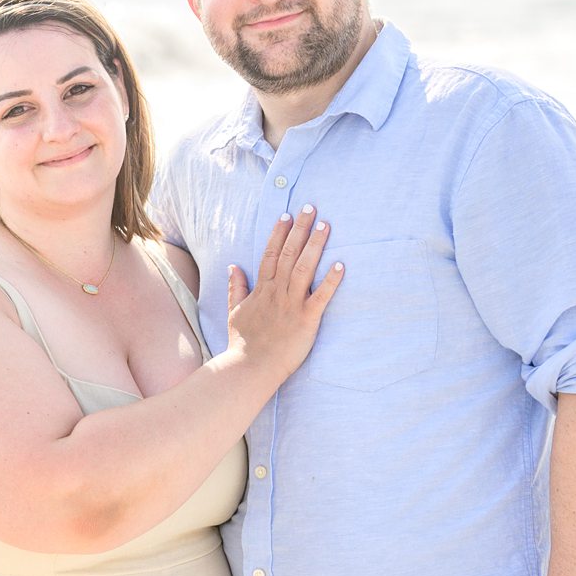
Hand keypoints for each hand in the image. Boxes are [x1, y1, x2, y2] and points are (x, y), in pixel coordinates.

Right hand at [224, 204, 343, 381]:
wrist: (249, 368)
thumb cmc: (243, 343)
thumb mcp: (234, 312)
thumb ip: (237, 288)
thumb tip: (234, 266)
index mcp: (262, 289)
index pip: (270, 253)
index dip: (279, 233)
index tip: (287, 215)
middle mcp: (277, 292)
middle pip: (289, 253)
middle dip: (300, 229)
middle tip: (311, 207)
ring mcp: (292, 305)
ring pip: (304, 268)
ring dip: (315, 245)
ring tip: (325, 225)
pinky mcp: (306, 320)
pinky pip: (321, 296)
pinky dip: (330, 280)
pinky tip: (341, 264)